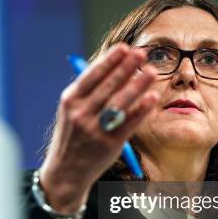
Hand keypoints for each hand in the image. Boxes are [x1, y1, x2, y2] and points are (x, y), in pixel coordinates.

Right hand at [39, 43, 158, 213]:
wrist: (66, 171)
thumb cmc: (73, 134)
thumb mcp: (71, 110)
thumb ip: (88, 91)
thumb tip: (114, 66)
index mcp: (70, 101)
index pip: (92, 75)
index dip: (109, 61)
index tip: (124, 48)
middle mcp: (81, 113)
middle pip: (108, 86)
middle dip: (126, 67)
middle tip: (141, 53)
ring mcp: (95, 129)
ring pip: (120, 102)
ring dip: (137, 84)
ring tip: (151, 71)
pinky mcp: (109, 143)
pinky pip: (129, 122)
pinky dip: (141, 109)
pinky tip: (151, 97)